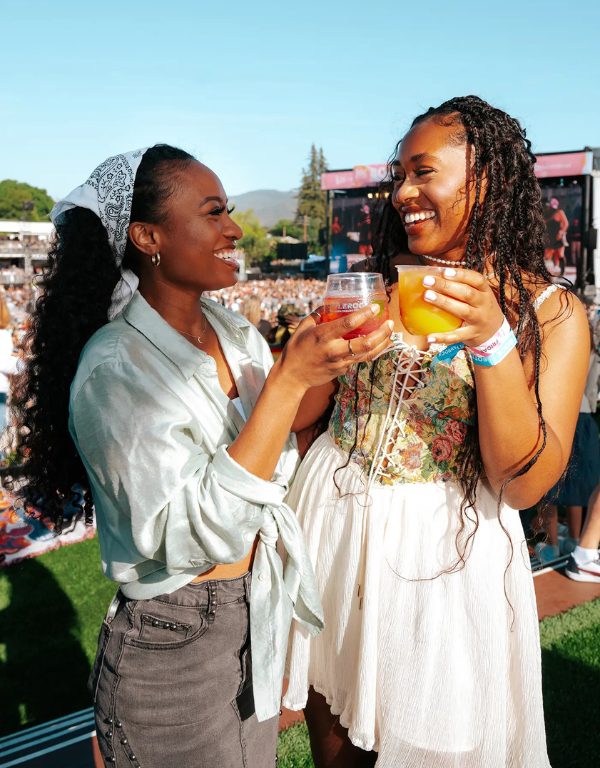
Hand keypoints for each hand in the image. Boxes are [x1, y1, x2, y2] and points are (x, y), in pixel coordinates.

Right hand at [278, 304, 393, 390]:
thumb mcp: (303, 327)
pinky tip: (377, 343)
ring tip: (390, 333)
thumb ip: (317, 315)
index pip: (348, 323)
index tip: (375, 306)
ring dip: (382, 343)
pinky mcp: (342, 370)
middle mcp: (334, 350)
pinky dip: (370, 351)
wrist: (292, 376)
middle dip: (381, 333)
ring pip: (367, 354)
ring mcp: (340, 362)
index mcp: (323, 335)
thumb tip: (329, 303)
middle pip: (365, 343)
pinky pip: (359, 359)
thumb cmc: (296, 349)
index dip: (364, 314)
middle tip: (389, 323)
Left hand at [420, 267, 504, 346]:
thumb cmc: (480, 308)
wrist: (495, 332)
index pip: (476, 279)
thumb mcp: (479, 295)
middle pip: (467, 293)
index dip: (461, 274)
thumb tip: (435, 274)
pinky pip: (456, 336)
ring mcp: (478, 320)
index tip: (444, 271)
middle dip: (446, 286)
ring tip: (427, 296)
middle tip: (427, 281)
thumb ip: (462, 285)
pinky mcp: (471, 335)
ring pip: (463, 311)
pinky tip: (429, 337)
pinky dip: (443, 337)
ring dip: (444, 303)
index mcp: (485, 291)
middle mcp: (483, 304)